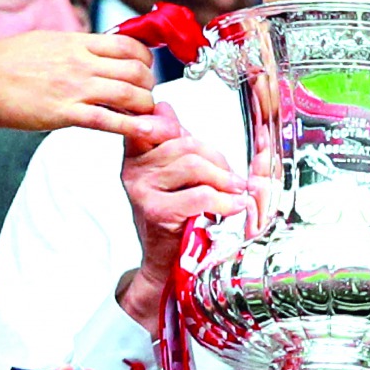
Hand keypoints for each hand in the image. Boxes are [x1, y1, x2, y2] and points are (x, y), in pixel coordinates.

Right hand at [0, 31, 156, 137]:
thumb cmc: (2, 61)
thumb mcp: (46, 42)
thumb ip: (73, 49)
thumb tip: (91, 52)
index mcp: (77, 42)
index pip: (129, 45)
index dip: (146, 60)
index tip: (146, 71)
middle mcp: (81, 62)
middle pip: (137, 70)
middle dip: (149, 86)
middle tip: (145, 98)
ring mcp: (74, 87)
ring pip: (130, 94)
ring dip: (145, 107)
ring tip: (145, 116)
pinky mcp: (63, 113)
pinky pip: (108, 120)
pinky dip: (133, 127)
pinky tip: (147, 134)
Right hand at [118, 102, 250, 330]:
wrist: (167, 262)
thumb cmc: (174, 217)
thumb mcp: (173, 172)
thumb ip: (174, 140)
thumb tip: (166, 107)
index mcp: (135, 153)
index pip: (157, 121)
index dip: (176, 124)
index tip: (192, 137)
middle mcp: (134, 169)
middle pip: (186, 143)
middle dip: (217, 159)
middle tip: (232, 178)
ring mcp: (142, 190)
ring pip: (194, 165)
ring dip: (224, 179)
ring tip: (236, 191)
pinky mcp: (157, 211)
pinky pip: (200, 195)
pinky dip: (224, 200)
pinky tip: (234, 206)